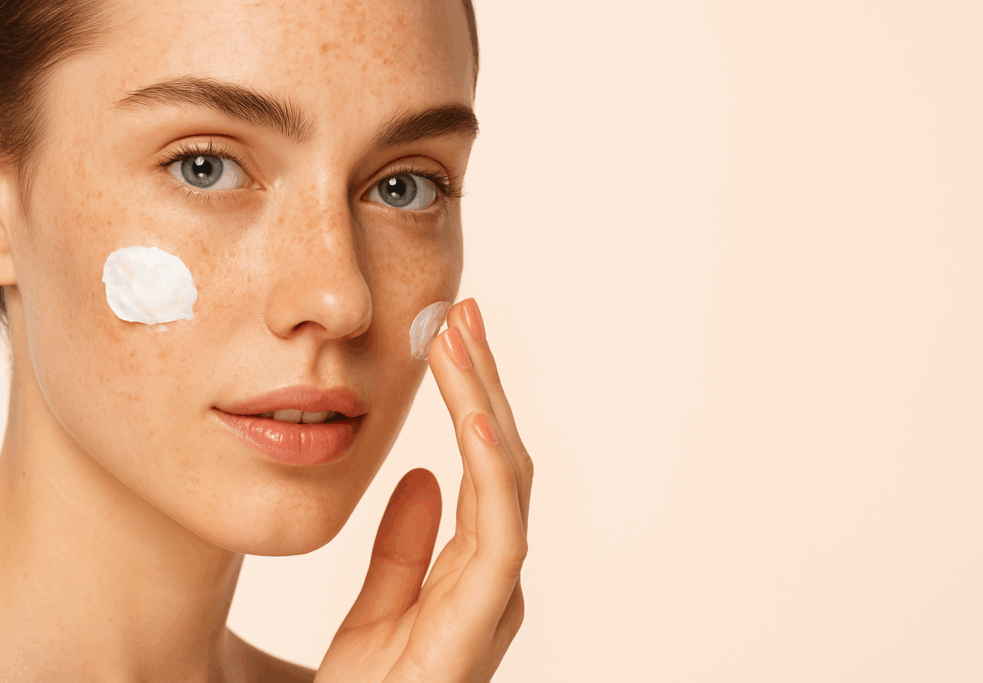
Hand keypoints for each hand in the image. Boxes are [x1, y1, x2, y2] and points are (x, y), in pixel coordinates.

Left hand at [316, 298, 533, 681]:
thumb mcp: (376, 611)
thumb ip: (403, 547)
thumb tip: (422, 475)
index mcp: (471, 572)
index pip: (482, 467)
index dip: (473, 399)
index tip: (452, 336)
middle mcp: (494, 580)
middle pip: (501, 460)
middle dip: (484, 383)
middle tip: (464, 313)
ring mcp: (492, 599)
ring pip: (506, 481)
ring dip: (485, 404)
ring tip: (461, 340)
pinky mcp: (478, 622)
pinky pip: (496, 531)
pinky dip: (491, 466)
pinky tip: (471, 414)